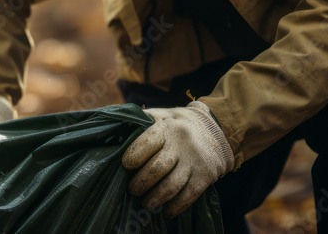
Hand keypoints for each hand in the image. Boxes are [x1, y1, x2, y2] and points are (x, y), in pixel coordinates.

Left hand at [122, 101, 234, 217]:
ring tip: (146, 203)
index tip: (125, 166)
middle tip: (133, 189)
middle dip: (141, 183)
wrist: (215, 128)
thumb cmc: (177, 125)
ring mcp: (194, 160)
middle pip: (157, 168)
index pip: (147, 142)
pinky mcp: (206, 175)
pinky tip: (167, 212)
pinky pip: (189, 195)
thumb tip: (112, 130)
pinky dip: (176, 207)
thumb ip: (140, 121)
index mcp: (166, 127)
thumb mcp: (160, 116)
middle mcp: (181, 143)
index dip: (133, 156)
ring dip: (156, 198)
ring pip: (172, 185)